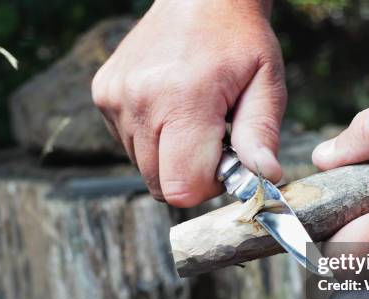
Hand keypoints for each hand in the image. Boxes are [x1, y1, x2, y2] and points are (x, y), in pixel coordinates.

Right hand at [92, 0, 285, 206]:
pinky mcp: (103, 94)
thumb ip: (261, 134)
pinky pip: (129, 144)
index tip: (226, 161)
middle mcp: (139, 101)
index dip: (208, 187)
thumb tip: (265, 177)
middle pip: (159, 185)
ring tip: (192, 119)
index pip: (182, 187)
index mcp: (183, 100)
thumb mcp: (266, 82)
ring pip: (143, 167)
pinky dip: (152, 139)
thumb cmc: (238, 39)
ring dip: (171, 157)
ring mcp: (115, 98)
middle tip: (213, 140)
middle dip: (190, 175)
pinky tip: (171, 108)